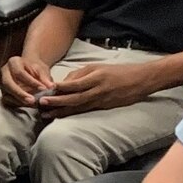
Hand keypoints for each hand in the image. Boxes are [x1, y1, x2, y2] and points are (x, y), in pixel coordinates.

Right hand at [0, 52, 53, 109]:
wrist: (29, 70)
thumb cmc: (35, 68)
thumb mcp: (41, 69)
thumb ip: (45, 78)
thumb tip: (51, 87)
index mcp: (13, 62)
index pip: (20, 73)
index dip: (31, 82)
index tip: (43, 89)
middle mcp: (4, 72)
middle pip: (8, 84)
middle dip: (20, 94)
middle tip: (32, 101)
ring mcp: (2, 83)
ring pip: (6, 93)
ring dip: (19, 100)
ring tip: (33, 104)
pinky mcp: (4, 92)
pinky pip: (8, 100)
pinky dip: (18, 104)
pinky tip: (29, 105)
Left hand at [34, 61, 154, 116]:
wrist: (141, 80)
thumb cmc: (118, 71)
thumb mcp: (98, 66)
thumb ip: (80, 73)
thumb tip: (63, 83)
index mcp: (97, 76)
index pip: (75, 83)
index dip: (60, 88)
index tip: (46, 89)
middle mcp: (98, 89)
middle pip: (74, 97)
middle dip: (57, 102)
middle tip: (41, 104)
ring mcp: (102, 100)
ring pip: (78, 107)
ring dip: (61, 111)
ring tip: (46, 114)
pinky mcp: (104, 107)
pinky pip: (85, 110)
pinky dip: (72, 113)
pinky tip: (61, 115)